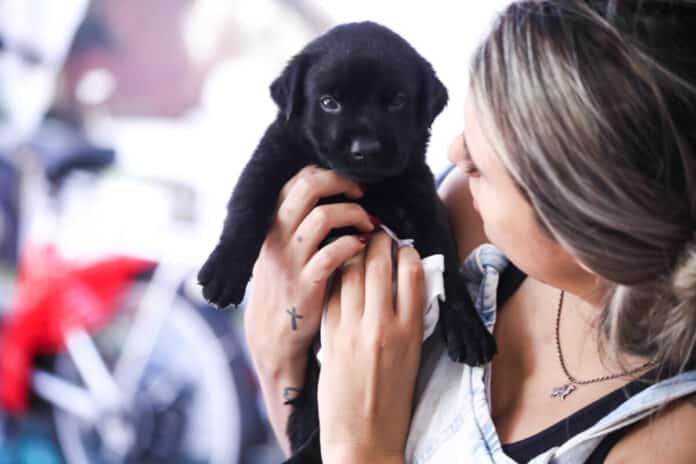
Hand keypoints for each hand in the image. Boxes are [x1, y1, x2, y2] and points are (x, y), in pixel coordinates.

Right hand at [243, 165, 374, 453]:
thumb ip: (298, 224)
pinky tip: (363, 248)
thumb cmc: (285, 288)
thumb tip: (333, 195)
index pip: (297, 180)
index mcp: (271, 224)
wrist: (273, 336)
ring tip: (368, 225)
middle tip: (362, 195)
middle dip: (342, 183)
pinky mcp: (306, 284)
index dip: (328, 175)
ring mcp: (290, 260)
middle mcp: (277, 237)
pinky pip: (332, 253)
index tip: (349, 186)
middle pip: (309, 187)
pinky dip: (353, 245)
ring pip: (323, 217)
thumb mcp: (280, 250)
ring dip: (353, 214)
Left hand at [319, 232, 424, 463]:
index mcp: (410, 331)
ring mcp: (353, 330)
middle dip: (378, 240)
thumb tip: (405, 286)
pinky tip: (337, 270)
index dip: (407, 251)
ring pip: (352, 273)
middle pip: (379, 264)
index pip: (413, 272)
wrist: (364, 439)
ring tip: (356, 244)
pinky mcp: (330, 337)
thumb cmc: (393, 401)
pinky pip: (332, 294)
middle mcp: (382, 325)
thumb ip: (409, 320)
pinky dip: (335, 277)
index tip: (403, 246)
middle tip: (377, 233)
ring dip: (354, 252)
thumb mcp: (414, 358)